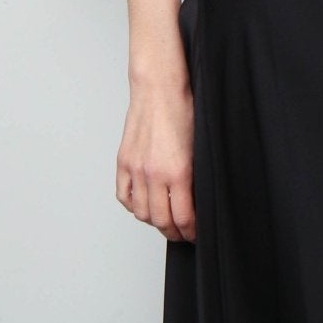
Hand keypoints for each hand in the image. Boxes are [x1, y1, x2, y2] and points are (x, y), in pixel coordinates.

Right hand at [116, 67, 196, 239]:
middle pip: (161, 221)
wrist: (159, 88)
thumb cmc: (184, 110)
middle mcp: (154, 174)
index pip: (183, 218)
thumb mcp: (199, 148)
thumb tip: (196, 202)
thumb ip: (195, 178)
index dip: (190, 233)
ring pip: (141, 213)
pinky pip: (123, 196)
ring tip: (164, 220)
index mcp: (178, 172)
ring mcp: (135, 169)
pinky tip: (143, 205)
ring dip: (153, 221)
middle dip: (174, 232)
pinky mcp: (123, 162)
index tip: (195, 235)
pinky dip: (133, 206)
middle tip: (182, 234)